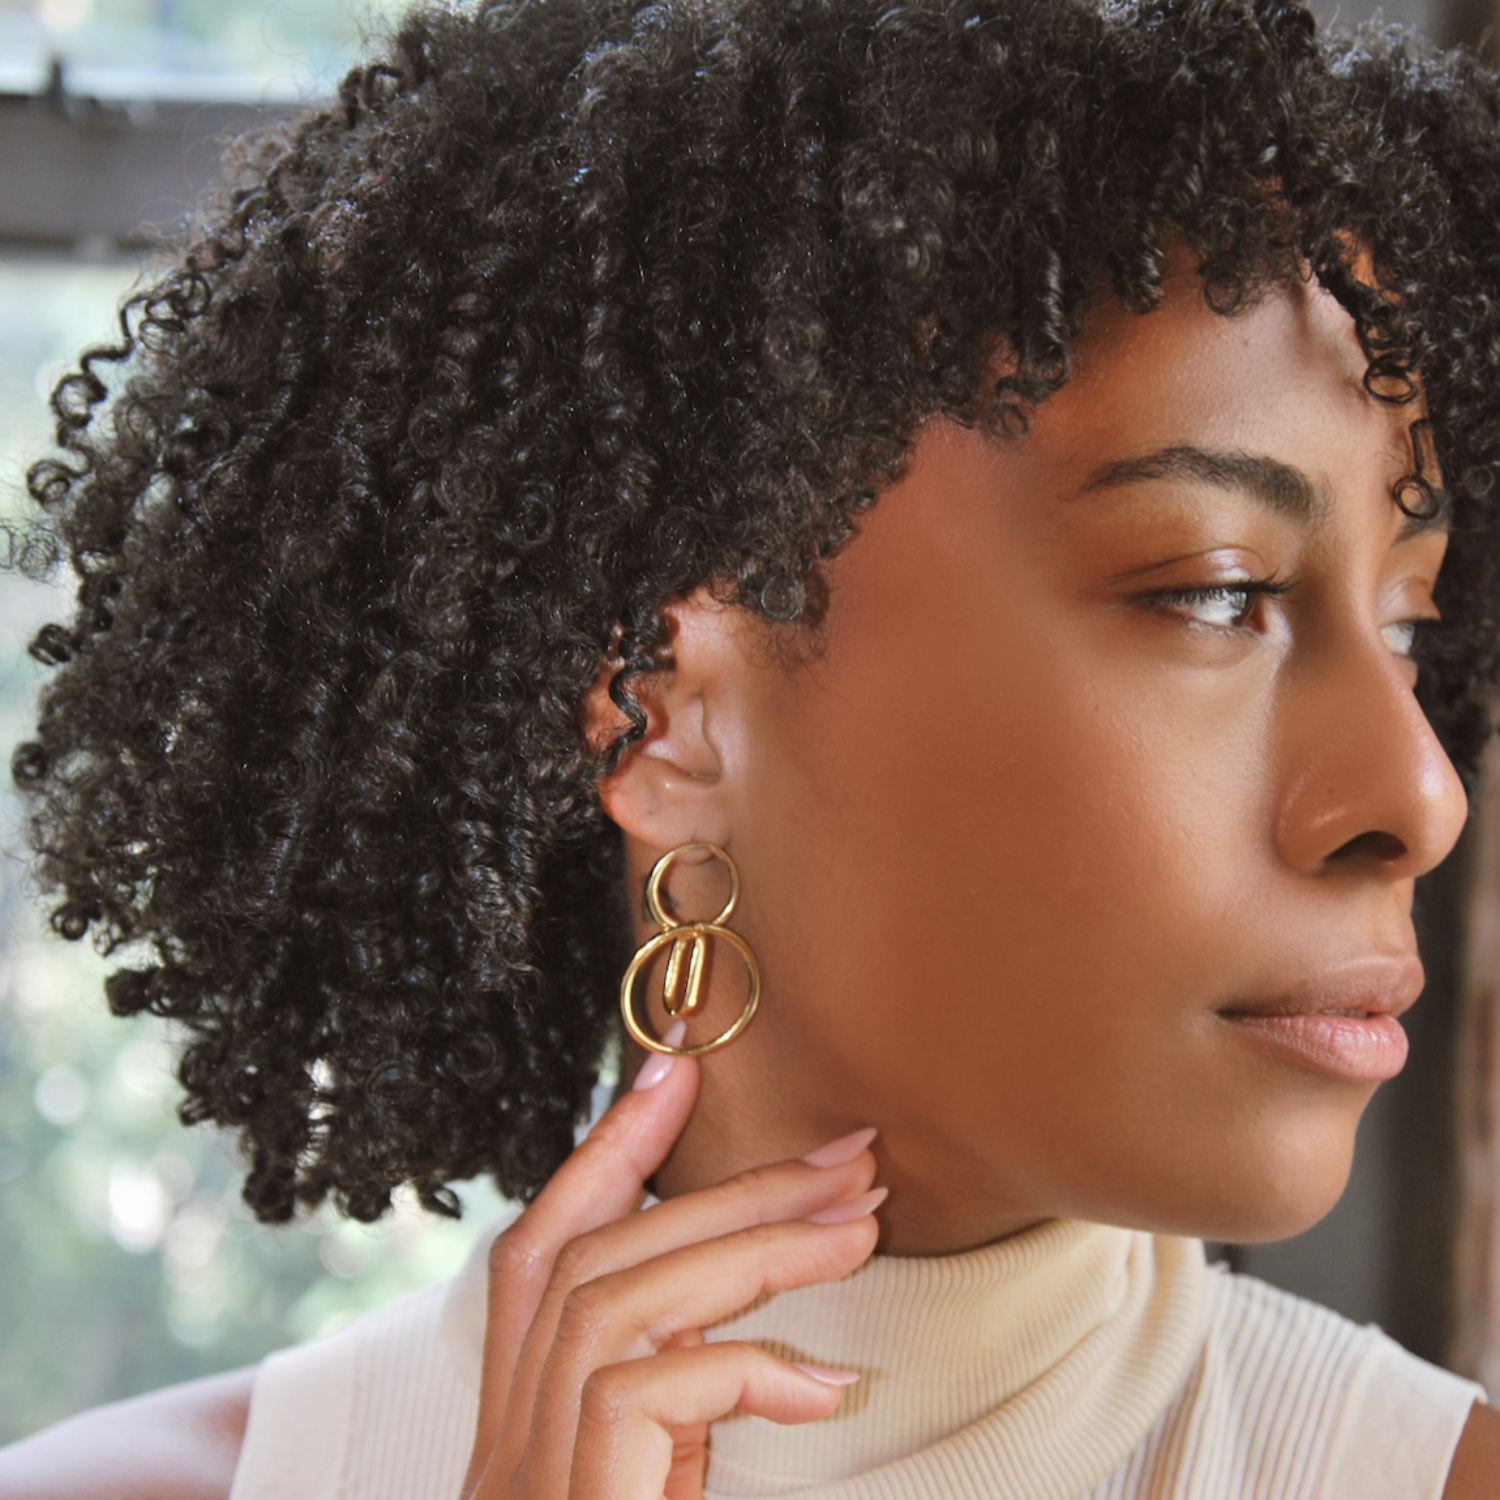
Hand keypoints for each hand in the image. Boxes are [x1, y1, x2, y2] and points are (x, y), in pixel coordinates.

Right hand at [459, 1036, 882, 1499]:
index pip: (542, 1249)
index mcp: (520, 1420)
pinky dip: (740, 1369)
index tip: (678, 1064)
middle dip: (727, 1191)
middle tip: (846, 1159)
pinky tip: (821, 1387)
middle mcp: (506, 1441)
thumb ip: (668, 1385)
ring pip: (618, 1300)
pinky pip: (640, 1390)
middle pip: (595, 1256)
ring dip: (752, 1250)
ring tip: (859, 1230)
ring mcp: (527, 1472)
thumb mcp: (649, 1475)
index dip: (606, 1147)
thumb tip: (739, 1277)